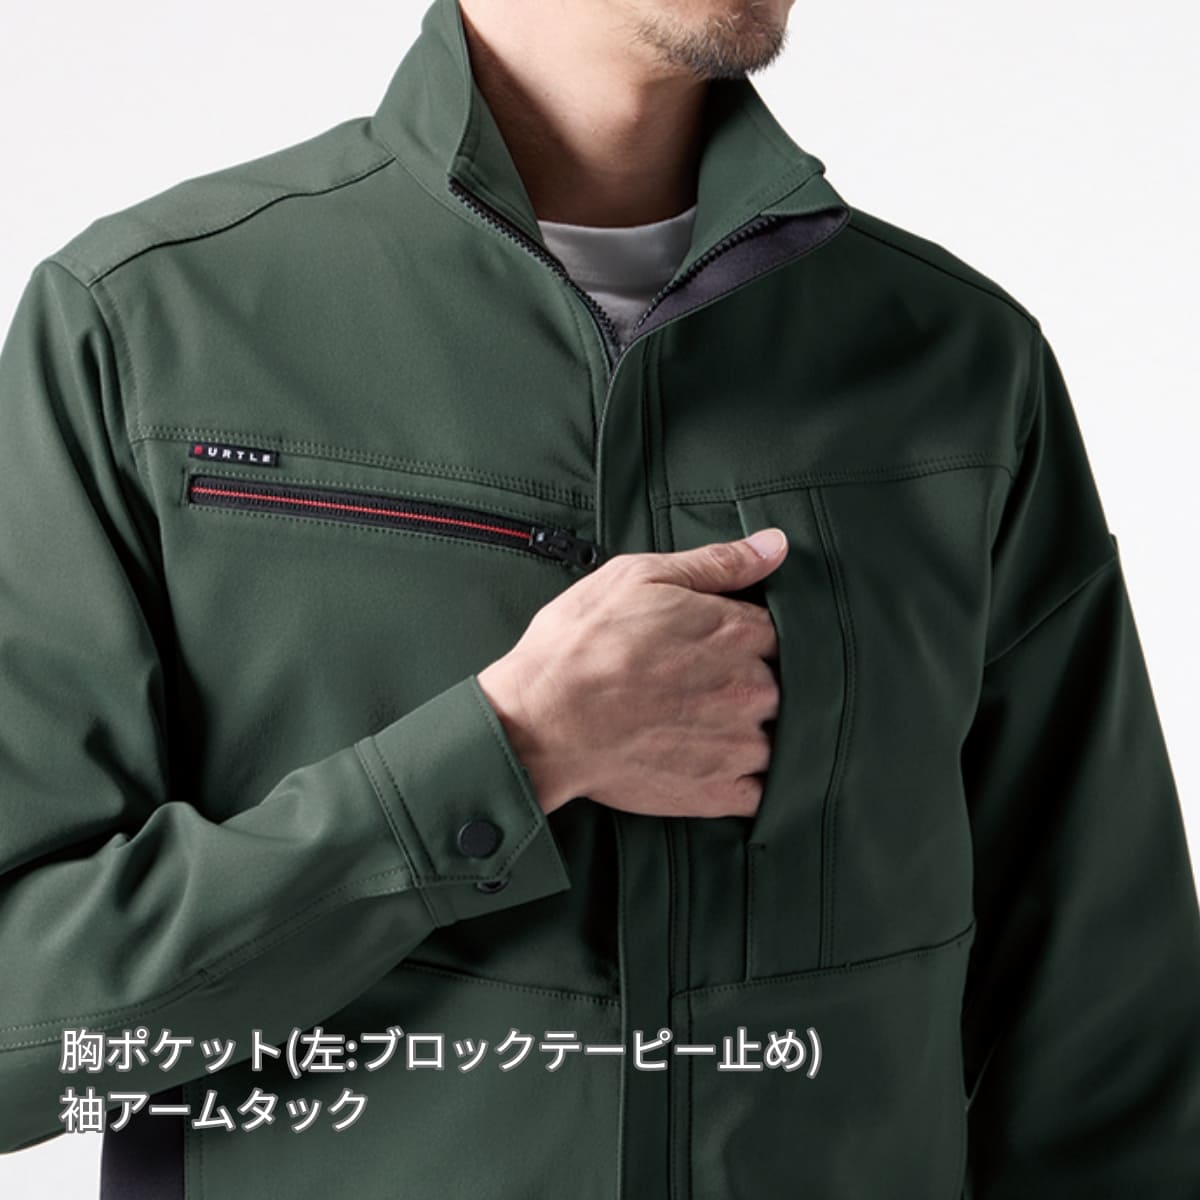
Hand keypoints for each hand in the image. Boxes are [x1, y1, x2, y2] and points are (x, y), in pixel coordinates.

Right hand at [476, 528, 786, 817]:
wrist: (540, 722)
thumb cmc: (580, 643)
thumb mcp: (640, 577)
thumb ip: (717, 562)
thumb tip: (776, 545)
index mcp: (738, 630)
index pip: (778, 633)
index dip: (748, 637)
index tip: (716, 646)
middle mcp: (751, 688)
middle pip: (779, 686)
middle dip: (749, 686)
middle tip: (698, 688)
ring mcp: (738, 744)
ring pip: (776, 739)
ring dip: (749, 734)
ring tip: (700, 730)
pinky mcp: (718, 792)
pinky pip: (760, 793)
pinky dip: (746, 782)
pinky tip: (712, 768)